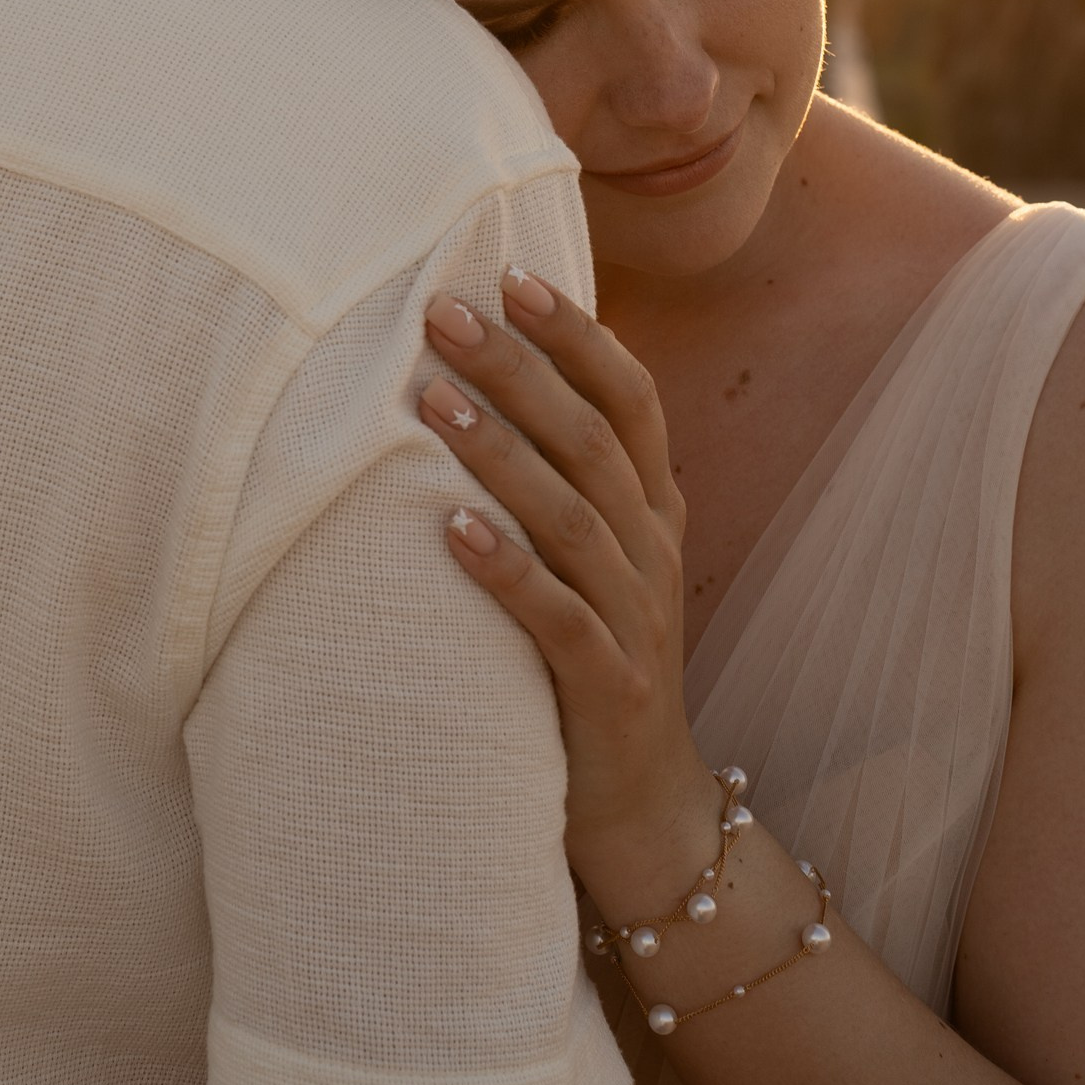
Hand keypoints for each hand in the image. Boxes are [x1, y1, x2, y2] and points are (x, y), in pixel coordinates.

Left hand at [420, 275, 717, 919]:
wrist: (644, 808)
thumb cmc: (592, 657)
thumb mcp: (590, 558)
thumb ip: (560, 478)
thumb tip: (482, 375)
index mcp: (652, 509)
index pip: (630, 399)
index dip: (577, 335)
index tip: (512, 275)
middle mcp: (652, 550)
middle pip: (591, 440)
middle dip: (518, 368)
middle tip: (443, 313)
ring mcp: (636, 618)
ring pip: (573, 516)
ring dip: (501, 453)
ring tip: (432, 400)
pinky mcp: (607, 687)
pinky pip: (558, 618)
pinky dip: (506, 569)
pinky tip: (452, 528)